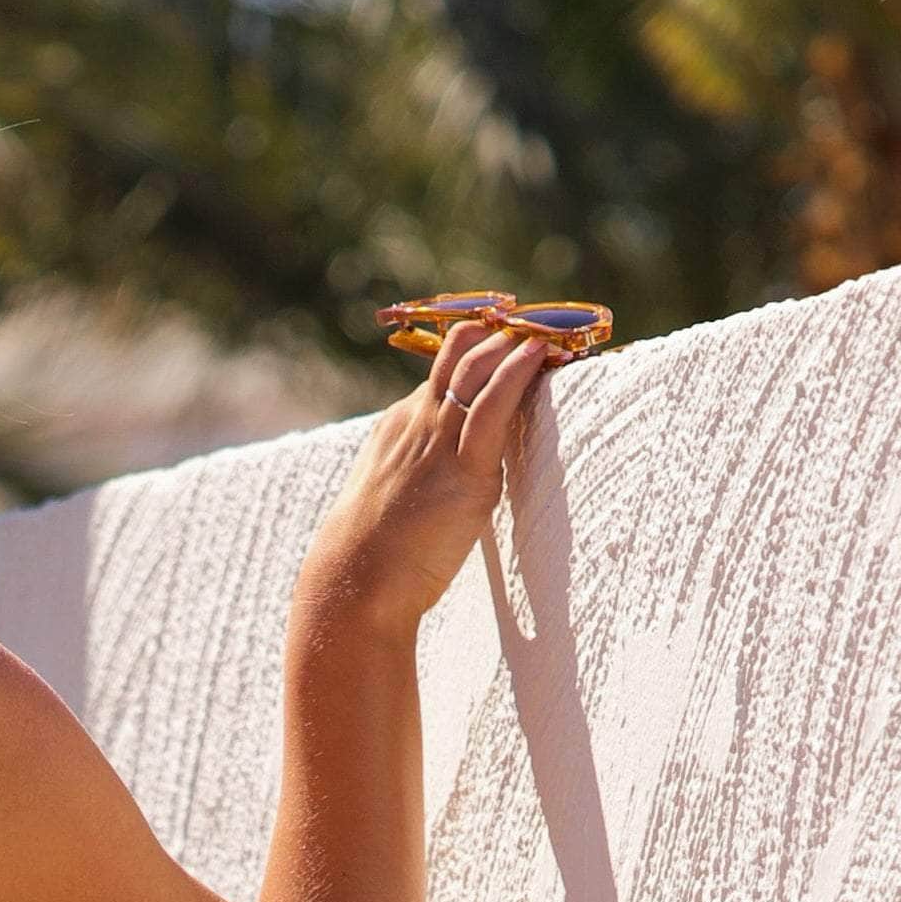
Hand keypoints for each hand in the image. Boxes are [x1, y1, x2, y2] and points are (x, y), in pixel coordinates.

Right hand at [293, 309, 549, 646]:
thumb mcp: (389, 500)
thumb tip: (441, 488)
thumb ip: (416, 479)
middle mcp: (416, 420)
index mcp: (397, 427)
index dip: (474, 354)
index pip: (440, 376)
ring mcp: (439, 439)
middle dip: (496, 333)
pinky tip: (540, 353)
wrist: (357, 580)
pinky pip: (494, 402)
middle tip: (529, 321)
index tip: (502, 341)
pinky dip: (519, 371)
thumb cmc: (372, 556)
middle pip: (457, 356)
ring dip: (513, 342)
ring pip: (476, 367)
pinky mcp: (464, 466)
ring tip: (544, 329)